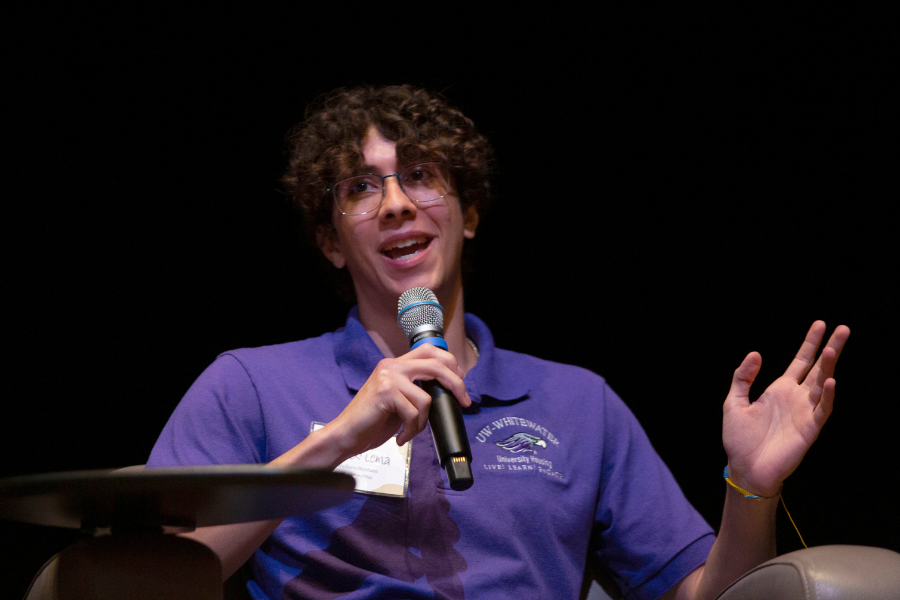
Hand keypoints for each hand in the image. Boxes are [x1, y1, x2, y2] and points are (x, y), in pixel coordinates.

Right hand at [320, 343, 470, 464]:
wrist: (345, 435)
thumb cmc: (372, 421)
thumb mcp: (399, 400)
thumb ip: (416, 390)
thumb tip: (448, 392)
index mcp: (395, 365)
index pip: (429, 350)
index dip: (450, 363)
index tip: (460, 383)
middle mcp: (391, 365)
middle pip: (436, 364)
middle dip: (456, 384)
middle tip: (464, 402)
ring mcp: (388, 377)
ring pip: (426, 397)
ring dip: (422, 422)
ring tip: (409, 432)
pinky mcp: (385, 392)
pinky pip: (414, 412)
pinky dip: (411, 430)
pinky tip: (400, 437)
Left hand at [722, 321, 849, 495]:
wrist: (745, 468)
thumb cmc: (739, 439)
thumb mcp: (733, 402)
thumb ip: (743, 377)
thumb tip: (756, 353)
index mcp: (779, 390)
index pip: (800, 361)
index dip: (810, 343)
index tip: (821, 324)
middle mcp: (796, 398)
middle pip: (817, 368)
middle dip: (830, 348)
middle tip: (843, 328)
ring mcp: (804, 413)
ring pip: (821, 384)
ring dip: (828, 367)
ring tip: (834, 348)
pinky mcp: (809, 430)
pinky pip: (822, 410)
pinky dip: (826, 396)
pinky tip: (829, 381)